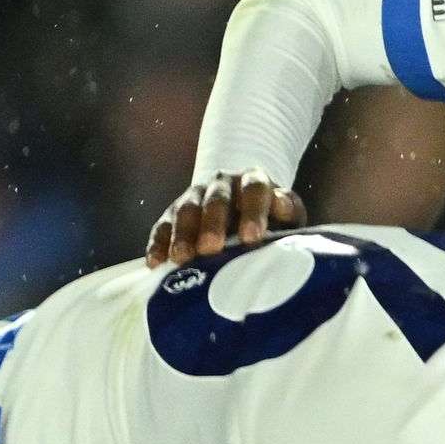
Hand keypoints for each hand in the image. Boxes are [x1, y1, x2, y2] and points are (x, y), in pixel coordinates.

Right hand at [146, 172, 304, 267]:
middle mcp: (220, 184)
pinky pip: (161, 228)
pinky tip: (156, 263)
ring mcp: (193, 197)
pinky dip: (158, 245)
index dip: (253, 212)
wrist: (244, 207)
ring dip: (182, 235)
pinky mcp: (172, 216)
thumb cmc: (272, 218)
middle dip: (211, 224)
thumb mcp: (288, 213)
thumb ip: (288, 210)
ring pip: (185, 211)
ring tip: (182, 257)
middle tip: (211, 248)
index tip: (251, 237)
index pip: (253, 190)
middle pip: (215, 200)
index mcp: (252, 180)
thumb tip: (282, 206)